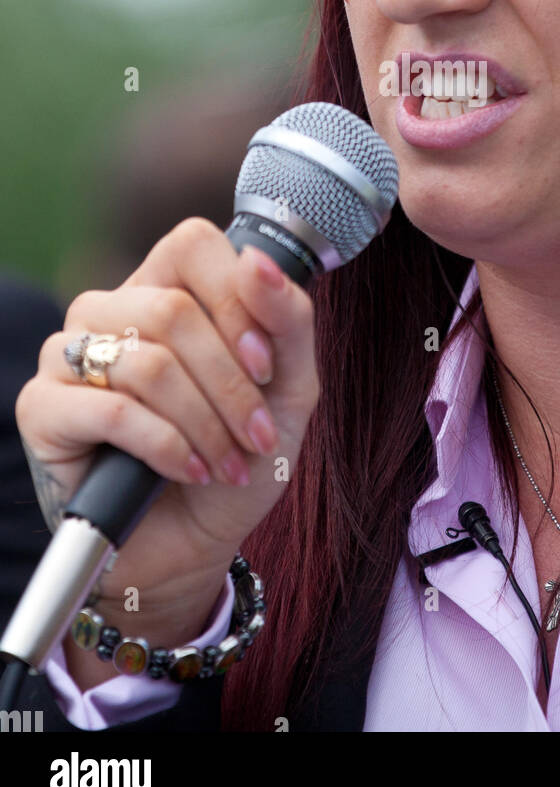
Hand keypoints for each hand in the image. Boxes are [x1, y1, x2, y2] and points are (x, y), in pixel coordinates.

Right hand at [15, 218, 318, 610]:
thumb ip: (287, 319)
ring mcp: (68, 355)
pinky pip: (109, 409)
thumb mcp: (289, 387)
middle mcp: (110, 309)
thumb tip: (258, 260)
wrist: (199, 542)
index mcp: (167, 286)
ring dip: (203, 423)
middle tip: (255, 435)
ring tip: (225, 463)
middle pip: (173, 309)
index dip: (237, 302)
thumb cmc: (241, 455)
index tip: (265, 365)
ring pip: (147, 361)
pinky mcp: (42, 407)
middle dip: (229, 385)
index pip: (194, 244)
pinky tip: (185, 470)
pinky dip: (164, 446)